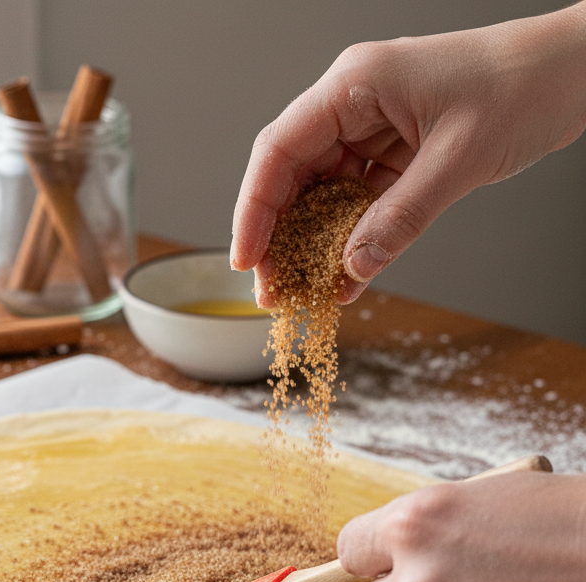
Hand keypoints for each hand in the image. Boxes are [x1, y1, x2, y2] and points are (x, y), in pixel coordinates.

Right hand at [231, 3, 585, 306]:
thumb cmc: (523, 87)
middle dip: (276, 238)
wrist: (574, 71)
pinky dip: (349, 242)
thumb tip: (352, 268)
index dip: (253, 210)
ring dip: (308, 246)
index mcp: (354, 86)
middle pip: (290, 178)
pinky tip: (342, 279)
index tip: (246, 261)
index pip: (279, 151)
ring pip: (319, 196)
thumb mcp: (459, 159)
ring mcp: (371, 131)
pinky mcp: (393, 155)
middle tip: (271, 291)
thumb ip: (401, 217)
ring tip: (299, 293)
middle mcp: (353, 106)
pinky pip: (357, 206)